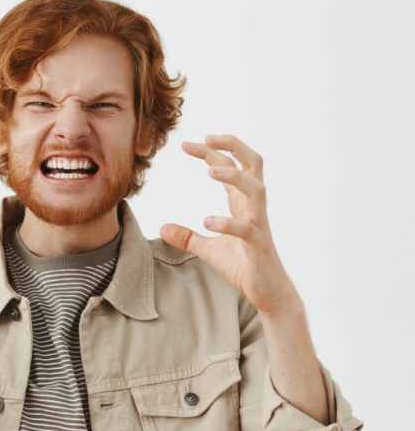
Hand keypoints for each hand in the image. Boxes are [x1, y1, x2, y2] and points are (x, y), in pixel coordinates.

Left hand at [160, 135, 298, 315]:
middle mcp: (254, 208)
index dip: (211, 152)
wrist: (267, 292)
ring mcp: (259, 225)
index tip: (187, 143)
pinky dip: (228, 223)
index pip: (229, 167)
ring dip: (235, 177)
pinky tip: (207, 222)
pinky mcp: (259, 245)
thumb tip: (162, 227)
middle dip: (233, 147)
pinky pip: (247, 229)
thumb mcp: (208, 250)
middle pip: (253, 165)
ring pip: (256, 190)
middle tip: (208, 137)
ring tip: (211, 172)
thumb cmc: (244, 266)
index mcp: (243, 204)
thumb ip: (187, 237)